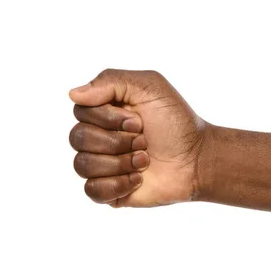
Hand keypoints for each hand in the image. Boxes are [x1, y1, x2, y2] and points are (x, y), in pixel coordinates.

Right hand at [69, 69, 206, 206]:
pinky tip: (138, 179)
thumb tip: (73, 94)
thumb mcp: (149, 86)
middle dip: (117, 141)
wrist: (198, 159)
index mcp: (105, 111)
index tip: (139, 121)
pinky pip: (91, 190)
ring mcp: (103, 165)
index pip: (80, 111)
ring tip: (144, 160)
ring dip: (119, 162)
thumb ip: (110, 80)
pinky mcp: (110, 191)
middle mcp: (99, 137)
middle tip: (144, 141)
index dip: (109, 118)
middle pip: (78, 138)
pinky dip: (117, 185)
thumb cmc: (177, 122)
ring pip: (81, 165)